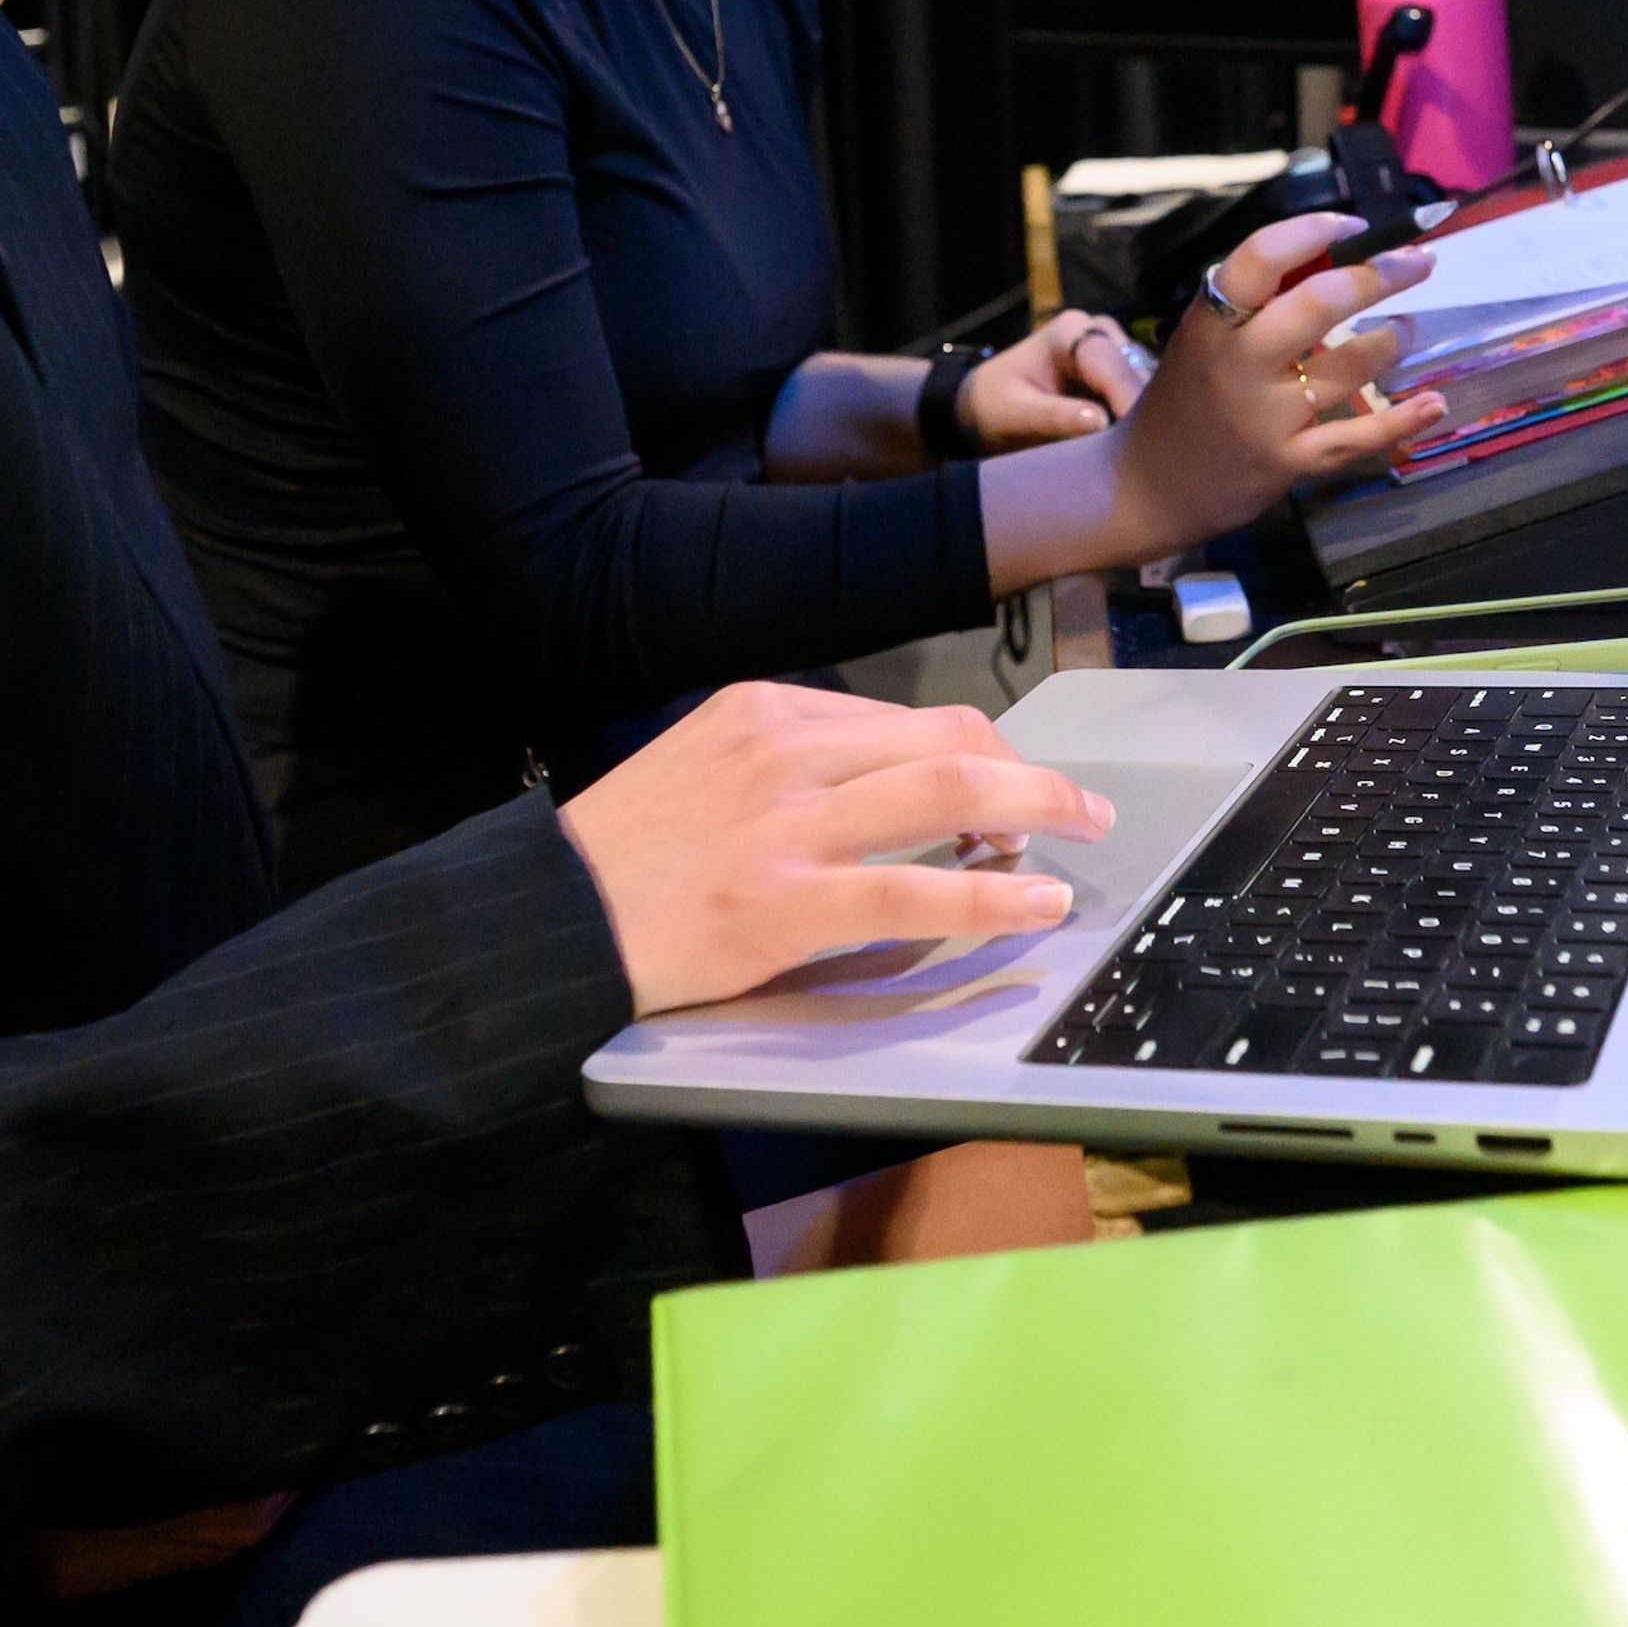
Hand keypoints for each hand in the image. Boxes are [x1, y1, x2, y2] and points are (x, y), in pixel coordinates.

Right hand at [556, 681, 1112, 1015]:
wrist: (548, 916)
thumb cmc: (624, 855)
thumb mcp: (701, 765)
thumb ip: (786, 763)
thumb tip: (877, 783)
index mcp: (766, 710)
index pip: (904, 720)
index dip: (978, 754)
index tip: (1010, 785)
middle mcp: (786, 750)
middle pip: (946, 740)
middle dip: (1028, 770)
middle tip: (1076, 805)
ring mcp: (789, 824)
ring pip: (948, 793)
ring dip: (1035, 811)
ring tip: (1079, 835)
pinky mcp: (788, 901)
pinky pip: (918, 888)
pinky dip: (994, 895)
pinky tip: (1036, 902)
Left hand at [958, 310, 1153, 449]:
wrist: (986, 404)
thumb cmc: (994, 407)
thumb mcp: (1015, 415)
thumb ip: (1054, 417)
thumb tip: (1101, 422)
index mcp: (1069, 332)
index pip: (1110, 364)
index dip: (1128, 400)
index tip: (1144, 440)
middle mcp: (1098, 333)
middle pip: (1136, 372)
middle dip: (1146, 412)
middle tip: (1151, 457)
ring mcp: (1114, 352)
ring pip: (1148, 385)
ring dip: (1149, 419)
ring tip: (1147, 458)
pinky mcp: (1122, 375)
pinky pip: (1144, 397)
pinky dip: (1144, 422)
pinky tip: (1141, 450)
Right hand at [1104, 212, 1450, 556]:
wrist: (1150, 485)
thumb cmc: (1187, 396)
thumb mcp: (1202, 337)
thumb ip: (1257, 301)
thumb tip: (1333, 252)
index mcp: (1211, 322)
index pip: (1260, 259)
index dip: (1313, 232)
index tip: (1355, 225)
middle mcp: (1238, 364)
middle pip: (1317, 304)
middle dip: (1378, 275)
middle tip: (1418, 262)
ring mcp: (1265, 416)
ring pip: (1346, 366)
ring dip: (1392, 338)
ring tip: (1408, 326)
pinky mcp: (1288, 461)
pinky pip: (1355, 438)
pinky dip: (1402, 420)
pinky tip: (1436, 402)